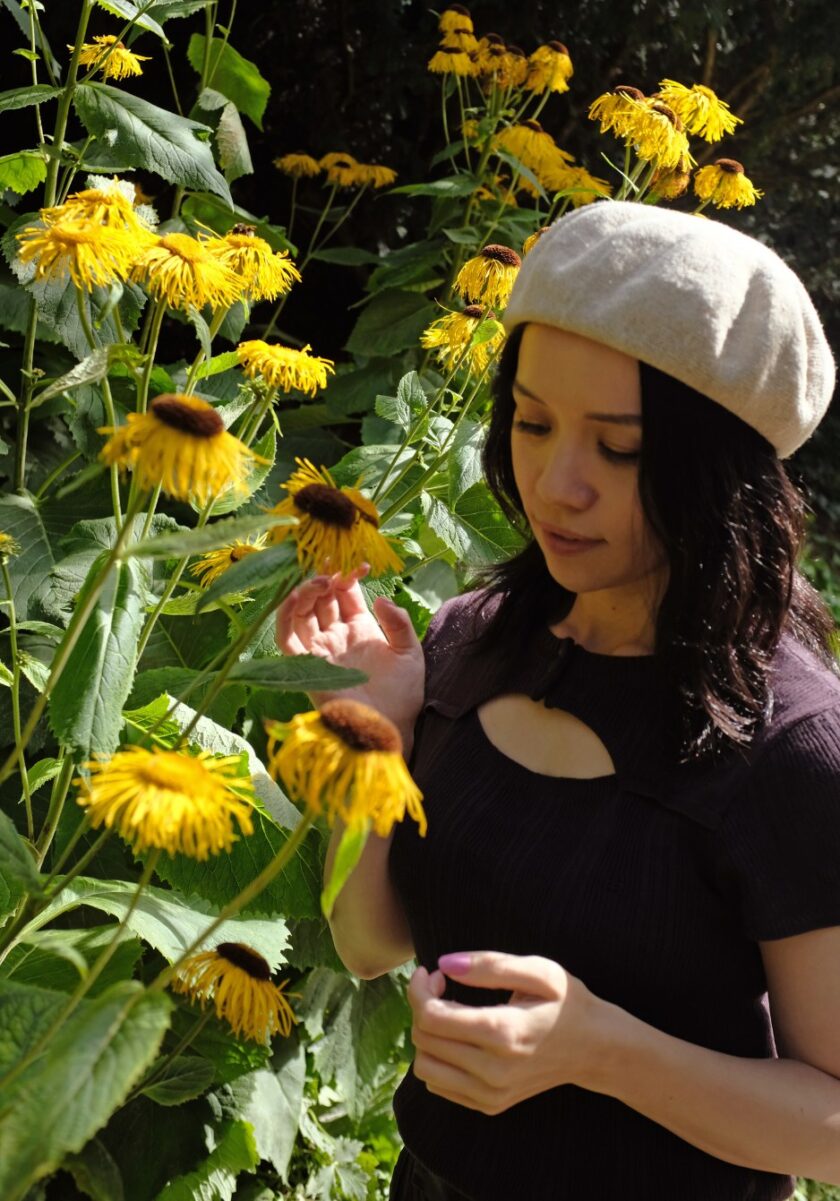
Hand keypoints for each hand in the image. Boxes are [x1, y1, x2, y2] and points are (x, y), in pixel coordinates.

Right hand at [276, 564, 424, 747]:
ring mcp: (320, 650)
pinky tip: (296, 597)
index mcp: (360, 630)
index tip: (360, 564)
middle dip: (324, 577)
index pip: (345, 594)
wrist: (391, 729)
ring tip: (322, 580)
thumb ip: (399, 623)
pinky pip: (286, 637)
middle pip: (320, 598)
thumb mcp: (410, 652)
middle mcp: (336, 637)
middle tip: (332, 562)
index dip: (348, 576)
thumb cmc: (403, 696)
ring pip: (300, 612)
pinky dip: (285, 615)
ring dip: (306, 591)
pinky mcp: (306, 666)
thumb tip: (381, 598)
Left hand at [408, 951, 604, 1114]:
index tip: (434, 972)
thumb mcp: (539, 970)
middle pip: (424, 1040)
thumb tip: (445, 963)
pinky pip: (439, 1086)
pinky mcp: (490, 1105)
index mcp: (503, 1033)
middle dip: (422, 1005)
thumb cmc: (567, 1002)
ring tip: (446, 1012)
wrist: (595, 1049)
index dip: (421, 989)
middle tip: (441, 984)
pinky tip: (457, 1036)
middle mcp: (493, 1071)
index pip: (431, 1017)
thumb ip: (490, 965)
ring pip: (425, 1067)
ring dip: (425, 1035)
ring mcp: (491, 1093)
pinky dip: (437, 1058)